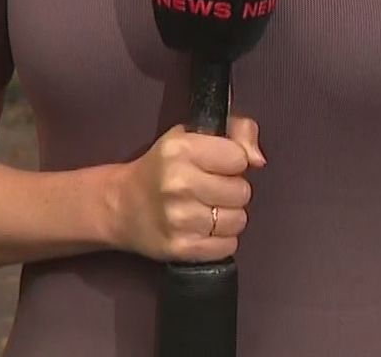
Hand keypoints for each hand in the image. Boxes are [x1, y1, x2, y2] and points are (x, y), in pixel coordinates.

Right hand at [113, 116, 265, 262]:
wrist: (121, 205)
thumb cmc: (162, 167)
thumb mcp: (191, 135)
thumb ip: (236, 132)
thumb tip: (259, 160)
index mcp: (181, 149)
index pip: (239, 157)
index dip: (233, 162)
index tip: (218, 165)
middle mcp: (179, 183)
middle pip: (242, 191)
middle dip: (231, 190)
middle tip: (210, 189)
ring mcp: (179, 219)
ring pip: (238, 220)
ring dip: (228, 216)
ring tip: (206, 209)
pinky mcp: (181, 248)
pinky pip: (228, 246)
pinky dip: (220, 240)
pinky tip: (202, 229)